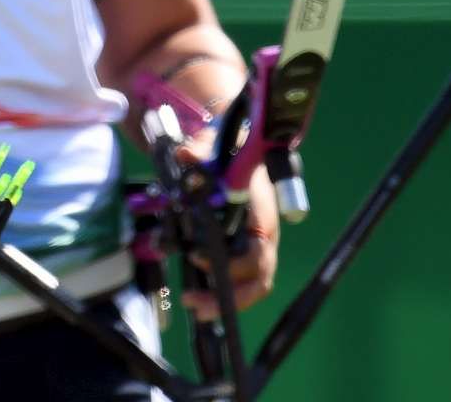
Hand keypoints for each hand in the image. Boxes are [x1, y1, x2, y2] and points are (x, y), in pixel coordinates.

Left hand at [180, 159, 280, 319]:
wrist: (239, 149)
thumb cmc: (230, 151)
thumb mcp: (214, 146)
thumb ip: (201, 150)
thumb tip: (186, 154)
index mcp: (261, 214)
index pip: (258, 252)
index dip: (233, 264)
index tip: (198, 257)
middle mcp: (263, 236)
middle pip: (259, 278)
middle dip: (231, 297)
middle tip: (195, 303)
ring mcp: (256, 246)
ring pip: (252, 284)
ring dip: (225, 300)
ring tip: (193, 304)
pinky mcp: (243, 250)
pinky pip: (240, 279)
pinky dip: (221, 290)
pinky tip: (196, 294)